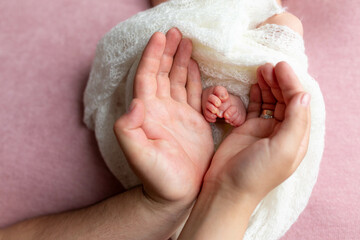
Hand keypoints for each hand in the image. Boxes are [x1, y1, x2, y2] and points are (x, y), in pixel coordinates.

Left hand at [114, 28, 213, 204]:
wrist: (177, 194)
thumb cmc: (158, 178)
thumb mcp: (139, 156)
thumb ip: (129, 130)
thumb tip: (136, 102)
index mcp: (147, 113)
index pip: (147, 77)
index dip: (152, 56)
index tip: (160, 37)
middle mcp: (160, 109)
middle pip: (161, 73)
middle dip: (167, 52)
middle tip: (176, 32)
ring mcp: (177, 114)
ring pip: (176, 80)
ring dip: (180, 60)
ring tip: (186, 41)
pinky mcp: (193, 120)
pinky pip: (191, 93)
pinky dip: (193, 77)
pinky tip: (195, 65)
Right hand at [205, 62, 310, 203]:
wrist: (226, 188)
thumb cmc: (256, 173)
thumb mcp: (282, 149)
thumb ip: (296, 121)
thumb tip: (304, 94)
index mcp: (296, 138)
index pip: (299, 104)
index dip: (291, 84)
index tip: (281, 66)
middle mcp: (282, 132)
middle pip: (286, 100)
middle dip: (279, 81)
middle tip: (268, 65)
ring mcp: (264, 130)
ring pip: (271, 101)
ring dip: (268, 85)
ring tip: (261, 69)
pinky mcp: (247, 129)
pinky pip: (256, 107)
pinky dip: (257, 94)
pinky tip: (255, 83)